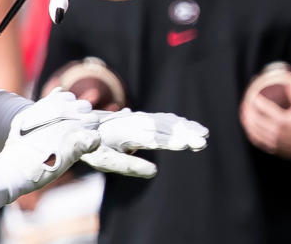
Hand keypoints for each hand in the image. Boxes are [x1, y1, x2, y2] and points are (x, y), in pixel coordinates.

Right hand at [1, 89, 99, 190]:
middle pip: (85, 106)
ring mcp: (75, 124)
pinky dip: (91, 144)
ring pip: (94, 120)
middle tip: (70, 133)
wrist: (18, 165)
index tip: (62, 122)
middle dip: (81, 117)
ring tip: (75, 142)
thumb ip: (45, 104)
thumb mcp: (25, 117)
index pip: (71, 98)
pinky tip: (80, 151)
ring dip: (88, 130)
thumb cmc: (19, 144)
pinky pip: (96, 138)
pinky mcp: (81, 140)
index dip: (69, 110)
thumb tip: (59, 89)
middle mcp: (66, 109)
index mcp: (53, 102)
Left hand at [81, 109, 208, 177]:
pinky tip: (194, 129)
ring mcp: (142, 118)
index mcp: (126, 133)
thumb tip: (154, 171)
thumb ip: (129, 165)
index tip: (185, 145)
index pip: (152, 138)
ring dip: (187, 128)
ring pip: (168, 122)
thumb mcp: (105, 160)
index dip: (170, 141)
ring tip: (204, 136)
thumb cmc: (95, 147)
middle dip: (185, 135)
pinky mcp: (146, 118)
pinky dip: (182, 123)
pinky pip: (167, 119)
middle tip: (202, 143)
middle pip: (165, 129)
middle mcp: (136, 122)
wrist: (86, 124)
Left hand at [240, 79, 290, 158]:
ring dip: (247, 122)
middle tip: (246, 104)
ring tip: (244, 114)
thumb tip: (289, 83)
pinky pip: (257, 141)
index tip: (255, 96)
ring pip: (254, 131)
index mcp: (283, 121)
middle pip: (256, 120)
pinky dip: (250, 133)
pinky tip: (249, 127)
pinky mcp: (272, 148)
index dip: (258, 101)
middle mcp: (276, 132)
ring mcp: (273, 142)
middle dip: (249, 111)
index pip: (265, 109)